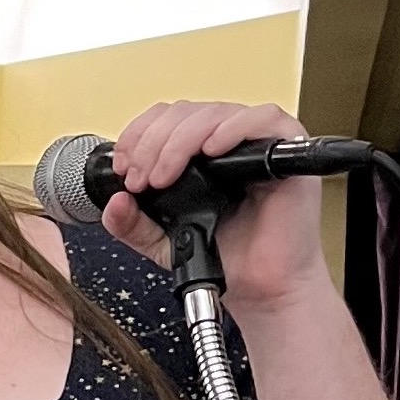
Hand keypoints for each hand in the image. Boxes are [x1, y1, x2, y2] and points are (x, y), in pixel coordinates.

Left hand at [100, 101, 331, 312]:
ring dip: (178, 141)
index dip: (138, 135)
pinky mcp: (286, 150)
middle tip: (141, 179)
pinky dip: (230, 129)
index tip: (124, 168)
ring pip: (213, 113)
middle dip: (151, 143)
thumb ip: (130, 222)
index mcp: (198, 151)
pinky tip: (210, 151)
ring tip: (164, 177)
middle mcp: (227, 140)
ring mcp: (257, 142)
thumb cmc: (223, 256)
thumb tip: (113, 202)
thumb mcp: (159, 239)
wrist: (259, 286)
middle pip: (184, 113)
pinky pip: (263, 119)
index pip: (165, 118)